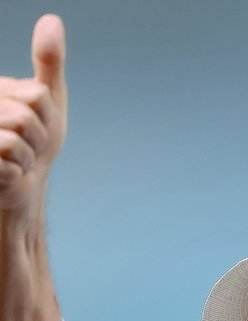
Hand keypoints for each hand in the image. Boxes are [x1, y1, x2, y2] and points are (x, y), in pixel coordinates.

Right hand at [0, 14, 66, 226]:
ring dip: (27, 156)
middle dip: (38, 138)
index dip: (47, 116)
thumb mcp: (49, 99)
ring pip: (15, 137)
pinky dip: (16, 172)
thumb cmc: (36, 141)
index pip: (37, 95)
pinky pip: (7, 161)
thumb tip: (52, 19)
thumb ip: (48, 61)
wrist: (22, 186)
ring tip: (17, 158)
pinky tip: (7, 174)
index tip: (38, 124)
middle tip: (28, 146)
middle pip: (25, 116)